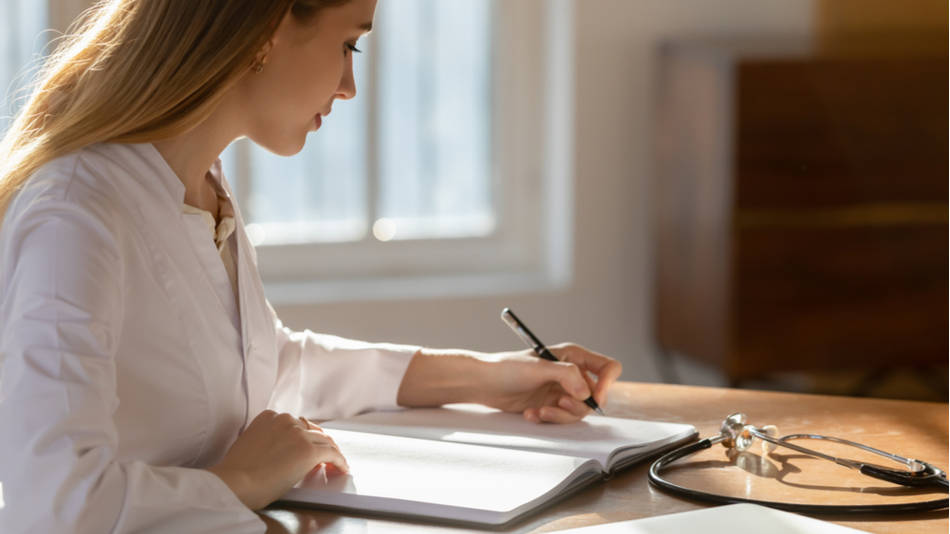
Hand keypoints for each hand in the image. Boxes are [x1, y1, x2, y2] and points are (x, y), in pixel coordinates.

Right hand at [207, 410, 348, 509]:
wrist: (235, 482)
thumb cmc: (236, 472)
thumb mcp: (250, 444)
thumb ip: (268, 440)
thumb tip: (282, 452)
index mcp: (269, 417)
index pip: (296, 423)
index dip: (305, 435)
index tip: (308, 443)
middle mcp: (286, 420)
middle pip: (312, 430)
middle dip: (320, 442)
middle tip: (326, 454)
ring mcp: (299, 435)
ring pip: (325, 441)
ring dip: (332, 452)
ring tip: (336, 463)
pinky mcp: (309, 451)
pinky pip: (332, 454)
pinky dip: (339, 462)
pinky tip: (341, 469)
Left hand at [480, 343, 621, 423]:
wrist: (484, 382)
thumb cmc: (507, 367)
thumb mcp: (539, 367)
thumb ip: (567, 375)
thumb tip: (586, 392)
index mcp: (573, 356)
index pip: (607, 368)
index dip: (607, 384)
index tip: (595, 398)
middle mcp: (571, 374)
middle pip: (594, 396)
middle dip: (577, 406)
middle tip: (559, 405)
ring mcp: (561, 391)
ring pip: (578, 412)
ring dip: (560, 416)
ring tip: (539, 411)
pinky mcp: (551, 405)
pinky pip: (561, 419)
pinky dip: (548, 419)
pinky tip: (530, 413)